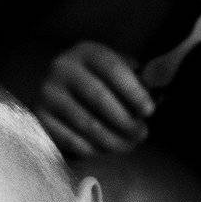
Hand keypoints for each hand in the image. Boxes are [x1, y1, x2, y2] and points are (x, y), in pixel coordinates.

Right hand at [36, 41, 154, 157]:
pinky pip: (71, 140)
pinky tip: (104, 150)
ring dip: (112, 140)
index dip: (133, 91)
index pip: (112, 68)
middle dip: (125, 120)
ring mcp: (48, 93)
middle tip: (141, 134)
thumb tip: (160, 90)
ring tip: (128, 146)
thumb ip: (138, 80)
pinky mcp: (40, 118)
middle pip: (99, 97)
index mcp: (86, 51)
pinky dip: (92, 149)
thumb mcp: (117, 73)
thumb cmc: (99, 84)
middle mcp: (62, 67)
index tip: (149, 111)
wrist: (59, 96)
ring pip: (86, 123)